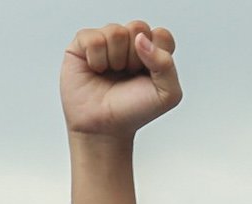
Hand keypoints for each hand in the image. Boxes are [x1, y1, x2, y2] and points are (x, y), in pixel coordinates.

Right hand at [62, 21, 179, 138]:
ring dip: (116, 59)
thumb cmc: (134, 110)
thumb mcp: (167, 94)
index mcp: (153, 51)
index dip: (157, 54)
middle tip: (128, 75)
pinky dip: (96, 58)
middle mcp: (130, 43)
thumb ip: (166, 64)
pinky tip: (96, 70)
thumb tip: (141, 39)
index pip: (161, 35)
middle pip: (138, 28)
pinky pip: (93, 38)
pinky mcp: (83, 43)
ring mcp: (106, 41)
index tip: (150, 75)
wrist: (105, 127)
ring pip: (116, 31)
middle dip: (135, 57)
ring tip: (112, 73)